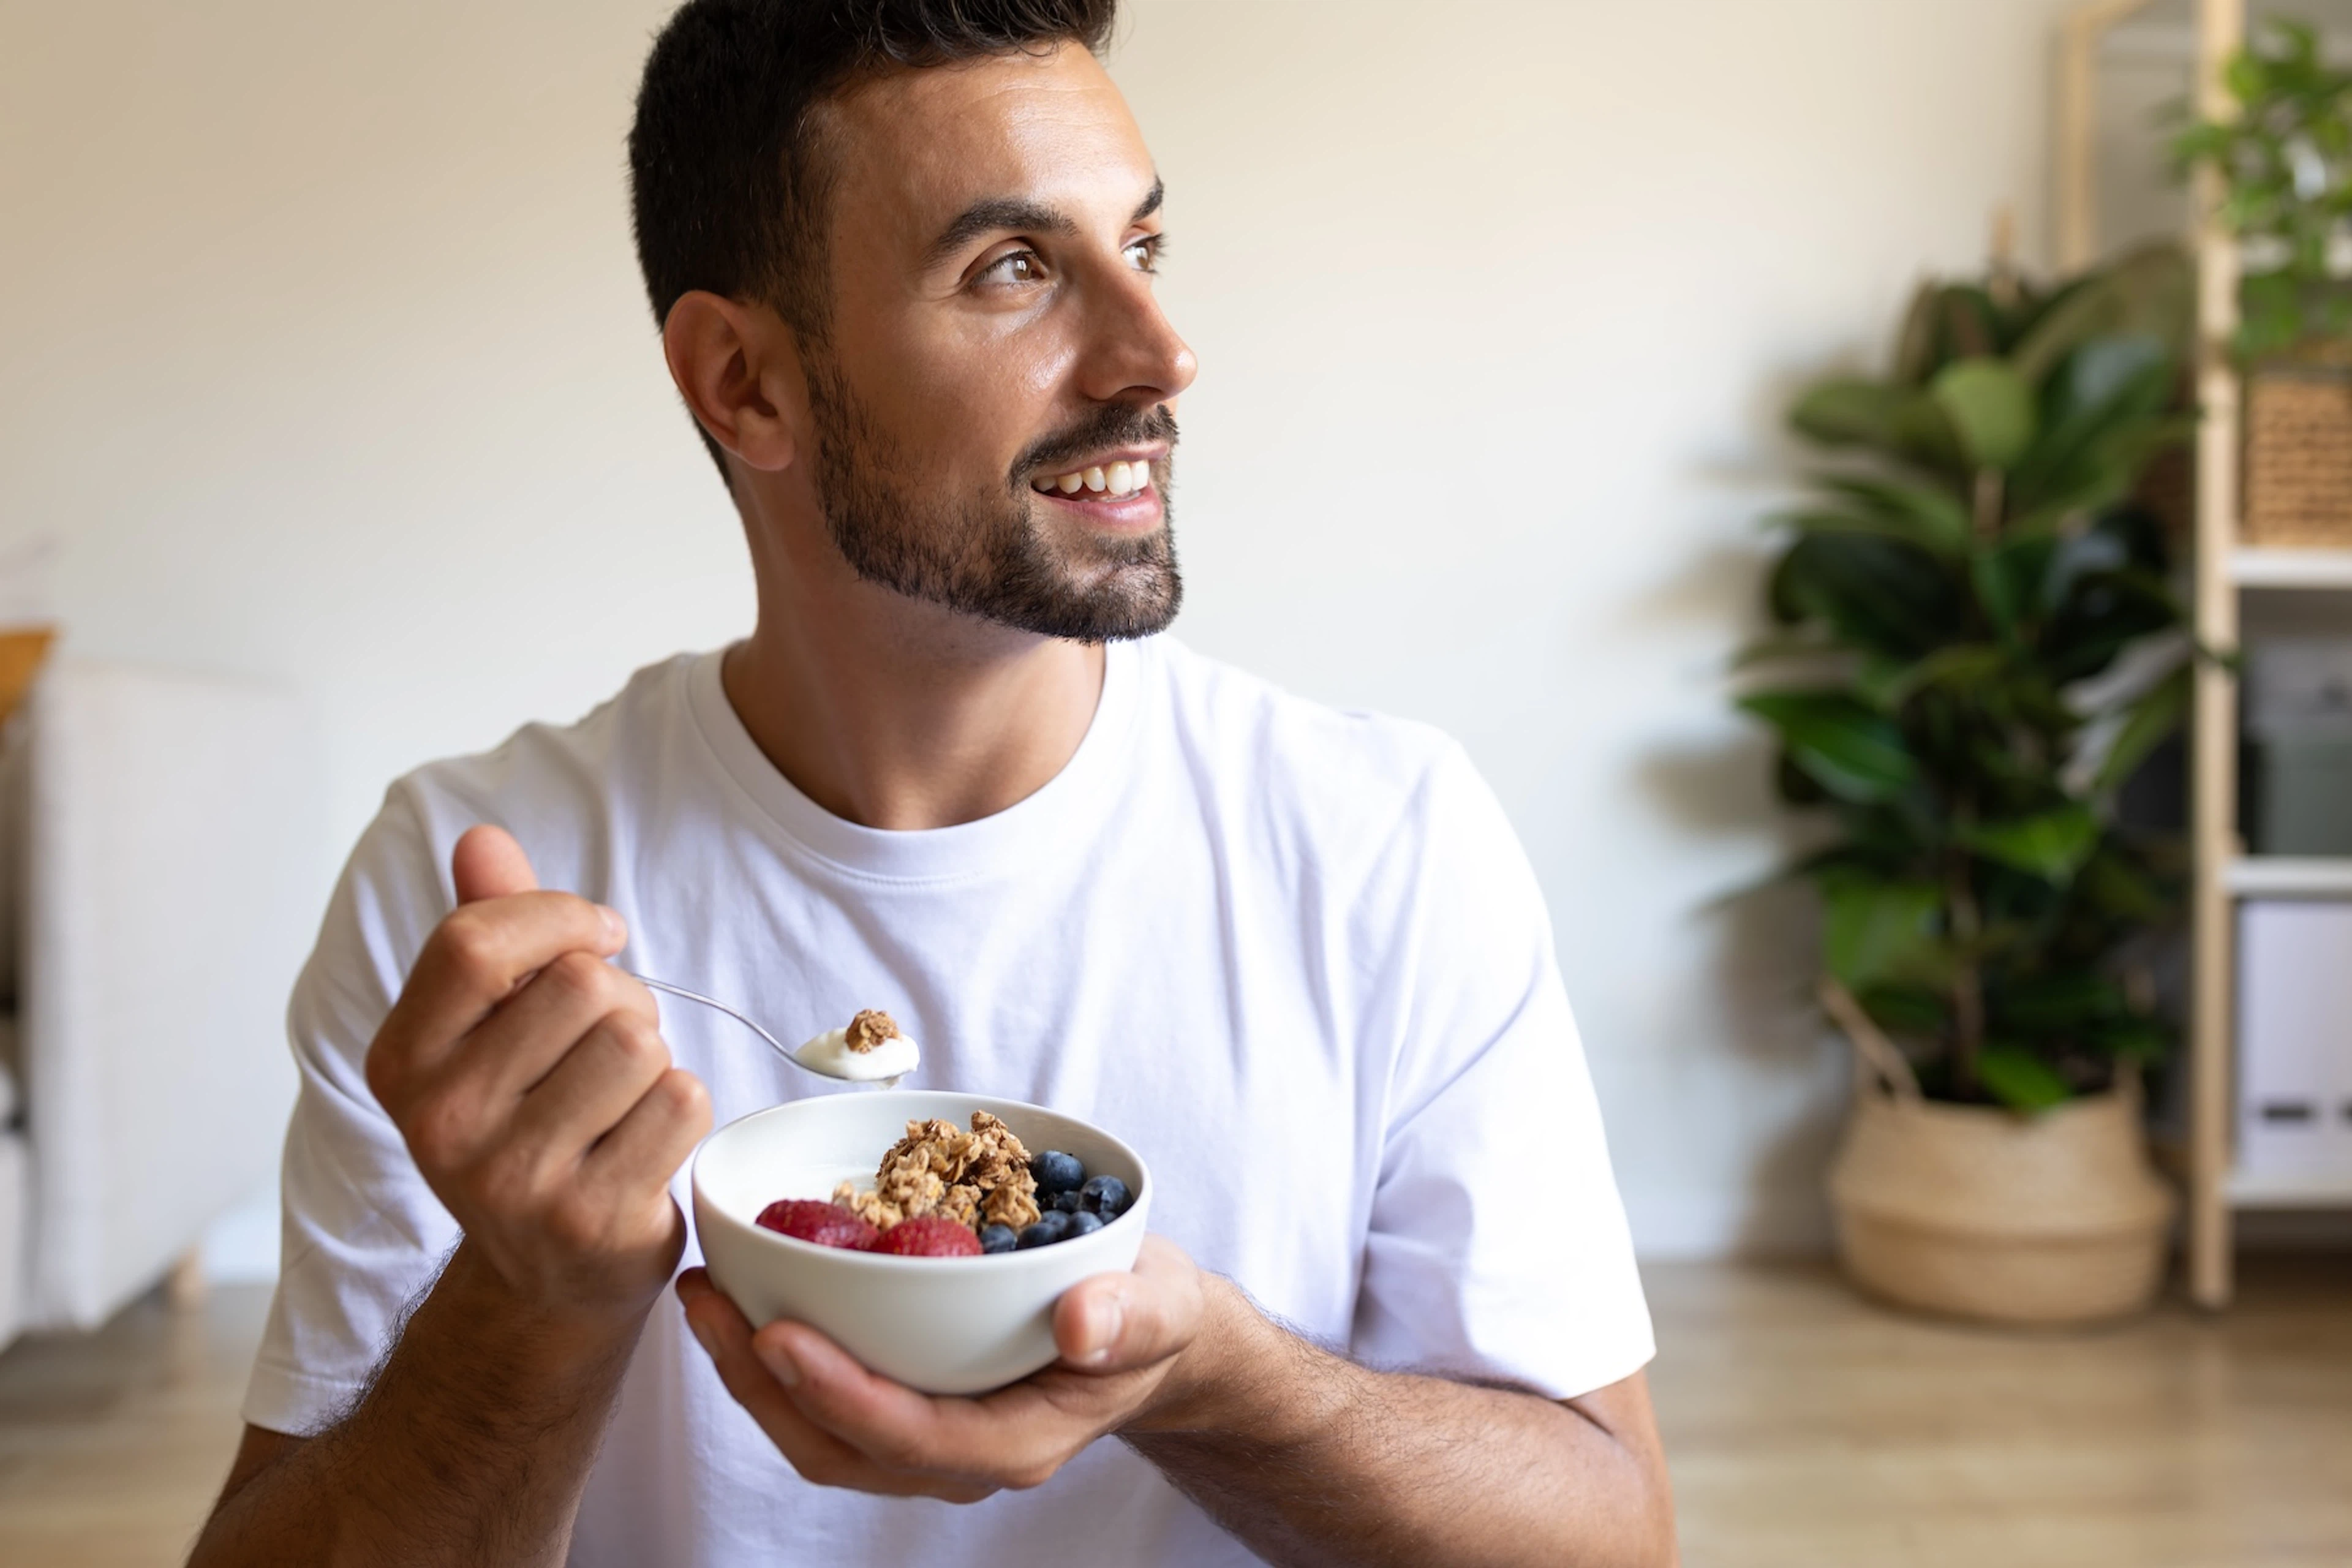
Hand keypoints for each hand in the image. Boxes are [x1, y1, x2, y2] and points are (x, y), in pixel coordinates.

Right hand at [365, 824, 712, 1322]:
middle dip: (618, 998)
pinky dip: (683, 1108)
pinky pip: (681, 1101)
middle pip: (579, 986)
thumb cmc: (529, 1119)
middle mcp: (441, 1125)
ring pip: (636, 1042)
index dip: (558, 917)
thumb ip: (489, 928)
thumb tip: (482, 838)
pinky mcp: (592, 1221)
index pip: (474, 941)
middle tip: (604, 1046)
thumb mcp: (491, 1026)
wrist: (549, 1275)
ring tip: (622, 1096)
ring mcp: (513, 1181)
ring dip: (653, 1054)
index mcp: (402, 1061)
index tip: (596, 936)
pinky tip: (646, 1141)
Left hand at [677, 1235, 1218, 1500]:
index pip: (910, 1437)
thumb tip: (1084, 1324)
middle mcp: (957, 1455)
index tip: (778, 1334)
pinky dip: (771, 1353)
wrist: (1142, 1329)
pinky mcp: (901, 1400)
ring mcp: (923, 1435)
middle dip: (762, 1382)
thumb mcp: (1163, 1307)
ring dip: (749, 1370)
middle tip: (708, 1301)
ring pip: (814, 1431)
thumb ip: (1133, 1318)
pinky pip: (820, 1399)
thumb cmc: (1149, 1317)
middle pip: (837, 1446)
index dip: (838, 1394)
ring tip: (704, 1294)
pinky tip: (743, 1293)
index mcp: (1015, 1443)